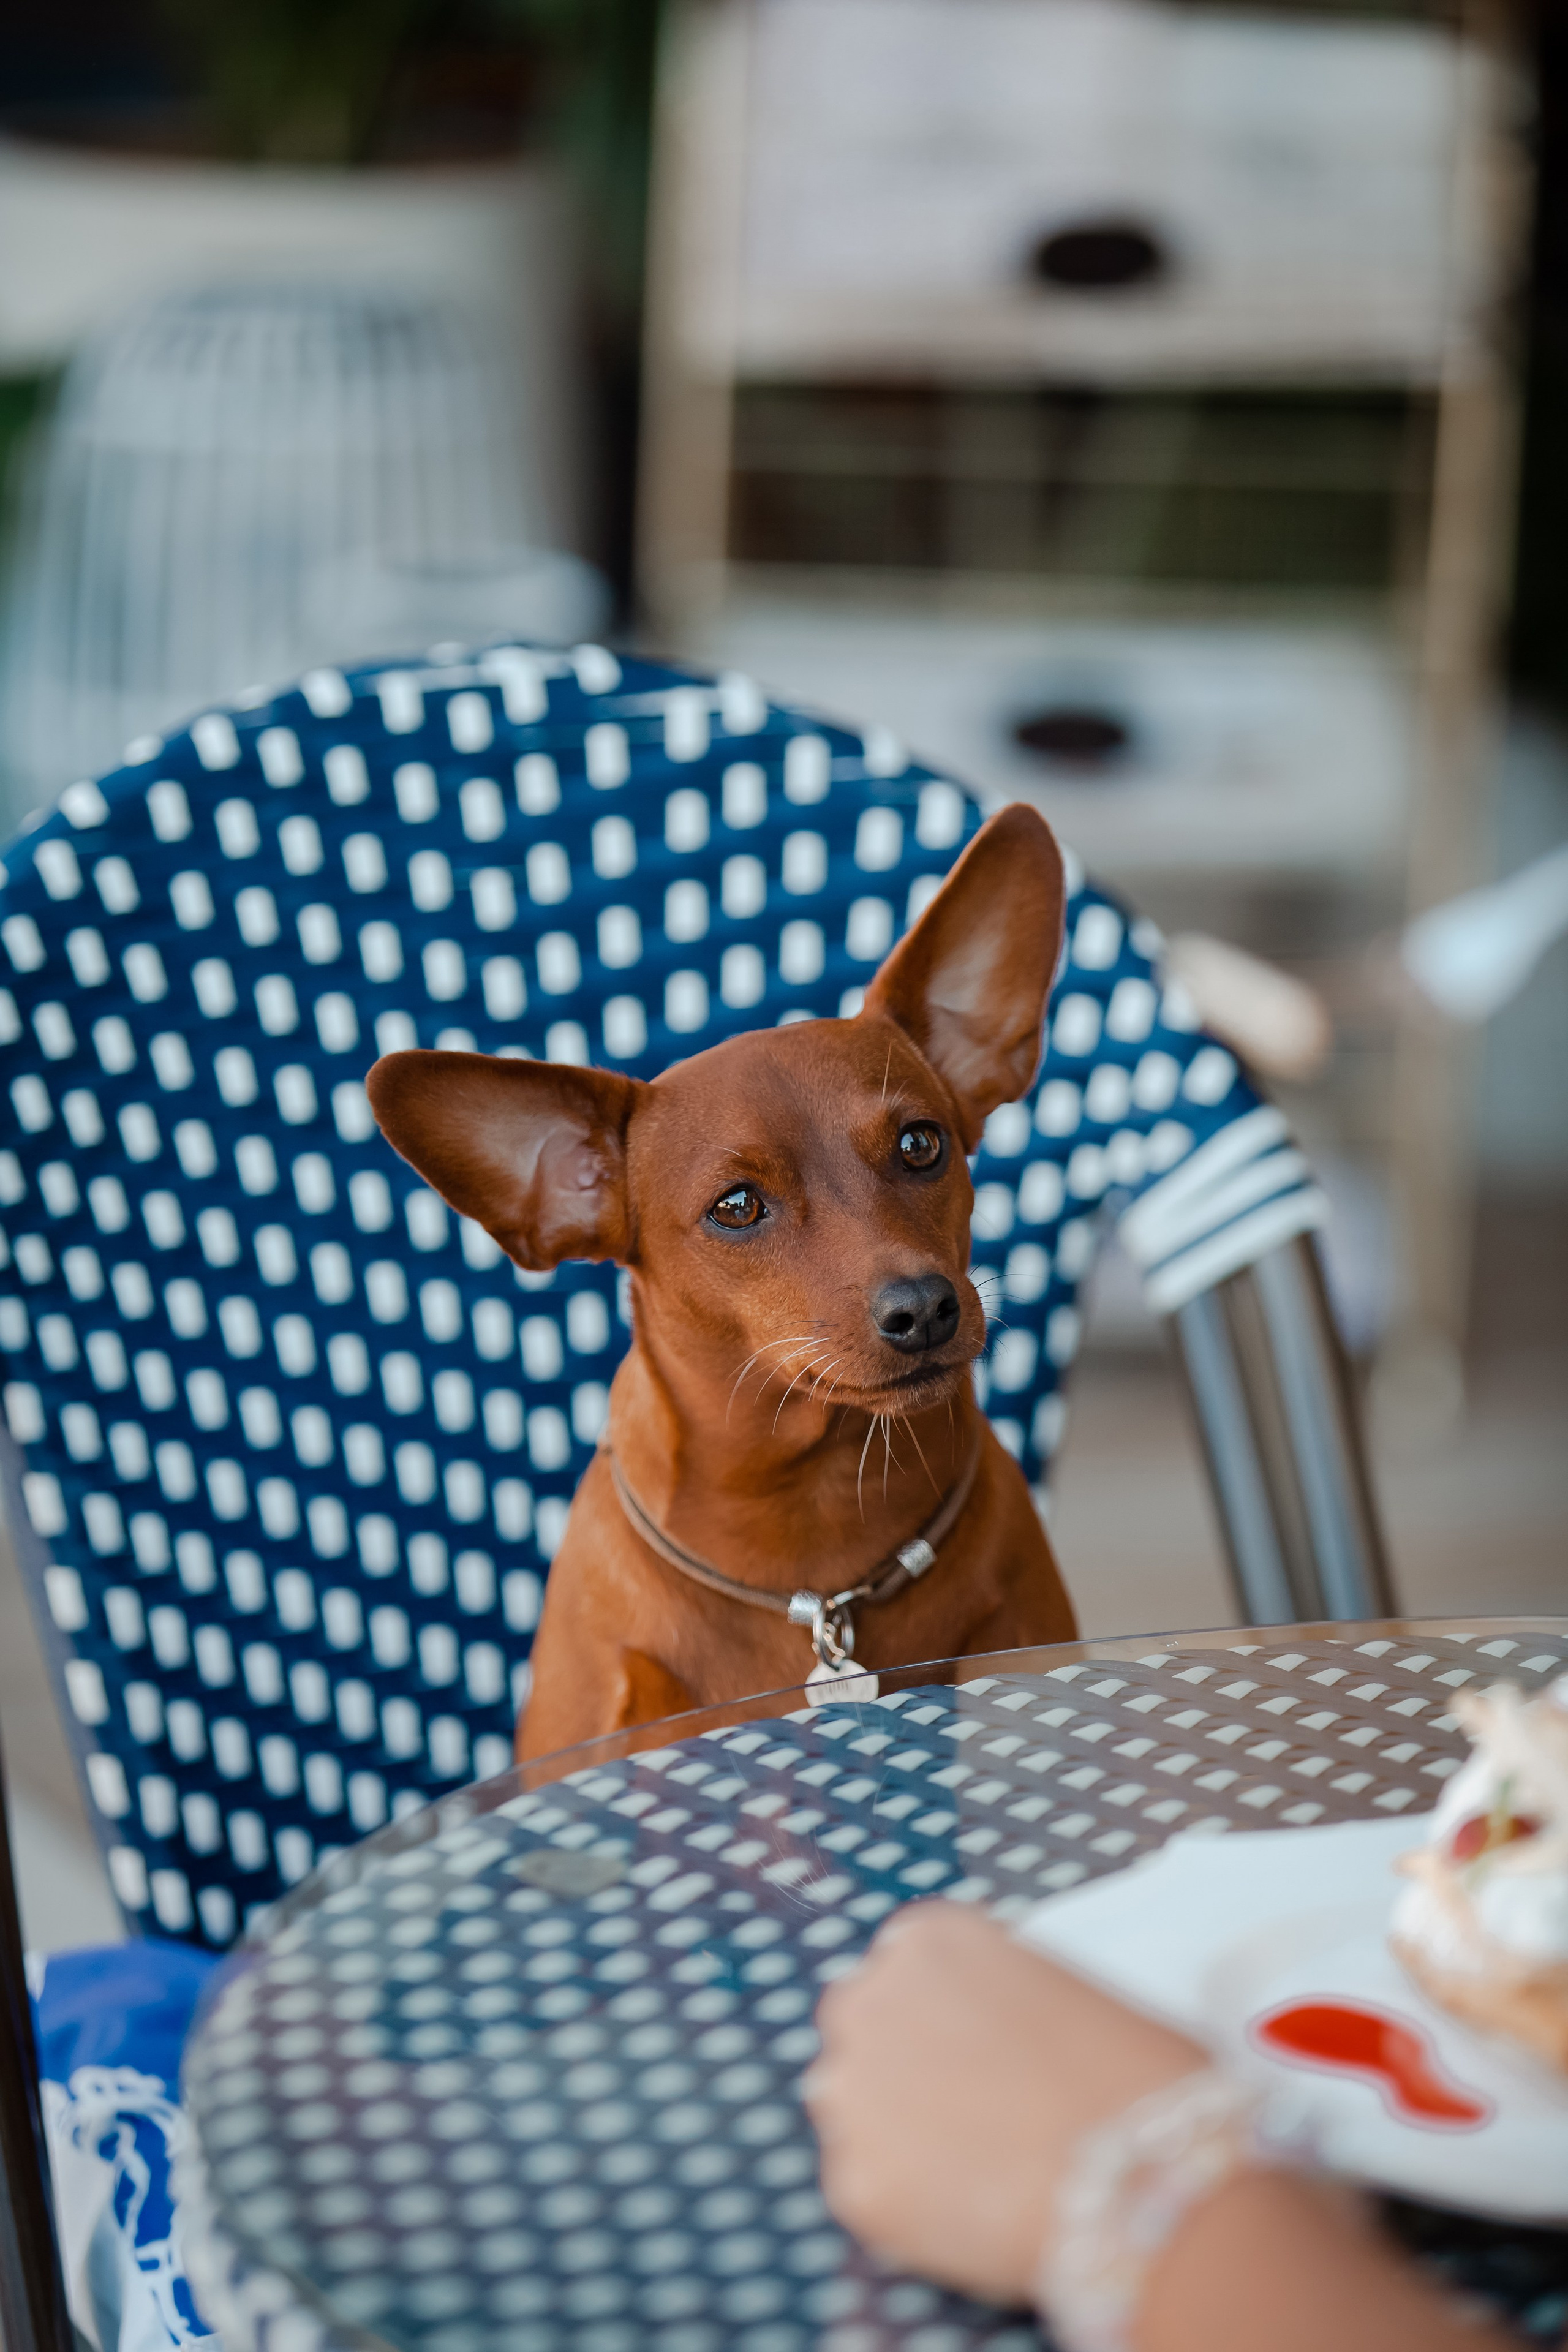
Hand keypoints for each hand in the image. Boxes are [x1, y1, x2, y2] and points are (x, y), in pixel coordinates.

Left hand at [805, 1900, 1207, 2305]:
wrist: (1139, 2173)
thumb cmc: (1132, 2076)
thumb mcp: (1064, 1990)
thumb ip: (998, 1999)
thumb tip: (986, 2037)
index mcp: (929, 1938)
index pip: (906, 1968)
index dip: (944, 2018)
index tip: (976, 2054)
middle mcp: (870, 1998)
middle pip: (864, 2028)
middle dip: (901, 2065)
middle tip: (968, 2113)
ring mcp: (851, 2091)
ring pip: (850, 2107)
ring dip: (893, 2131)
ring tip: (973, 2168)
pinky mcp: (853, 2181)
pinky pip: (866, 2190)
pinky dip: (906, 2206)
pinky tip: (970, 2213)